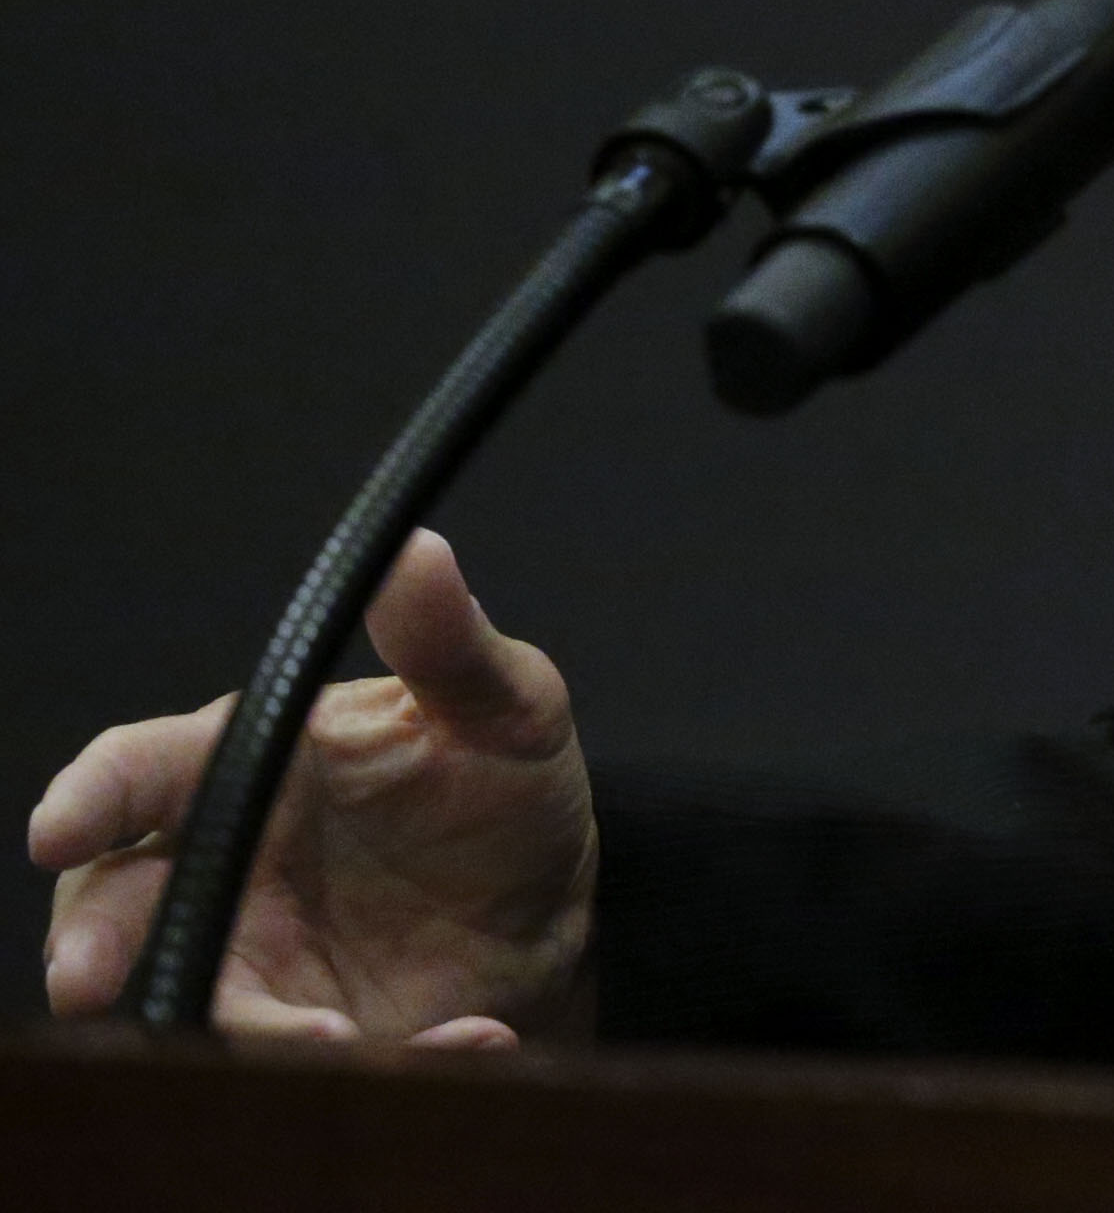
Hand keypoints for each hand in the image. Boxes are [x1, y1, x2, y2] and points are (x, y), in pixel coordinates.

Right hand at [34, 529, 597, 1044]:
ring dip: (247, 1027)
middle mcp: (226, 864)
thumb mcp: (499, 702)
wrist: (555, 895)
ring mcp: (254, 954)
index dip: (92, 794)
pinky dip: (382, 1058)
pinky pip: (307, 1058)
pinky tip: (467, 1037)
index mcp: (250, 764)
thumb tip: (418, 553)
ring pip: (197, 997)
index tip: (61, 827)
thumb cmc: (500, 779)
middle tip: (97, 975)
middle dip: (94, 943)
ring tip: (332, 1038)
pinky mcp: (302, 1028)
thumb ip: (448, 643)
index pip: (142, 769)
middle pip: (115, 905)